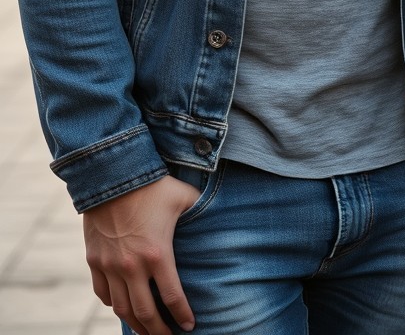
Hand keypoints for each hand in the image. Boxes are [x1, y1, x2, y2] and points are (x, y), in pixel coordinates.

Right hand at [83, 174, 200, 334]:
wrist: (111, 175)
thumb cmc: (152, 185)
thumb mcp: (183, 196)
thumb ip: (201, 209)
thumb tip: (221, 212)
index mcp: (157, 254)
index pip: (173, 297)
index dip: (182, 316)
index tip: (190, 326)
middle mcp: (132, 267)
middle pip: (145, 314)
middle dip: (159, 332)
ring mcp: (110, 266)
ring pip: (122, 309)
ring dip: (135, 324)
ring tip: (146, 332)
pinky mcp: (94, 261)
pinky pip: (103, 294)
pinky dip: (114, 305)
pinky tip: (123, 307)